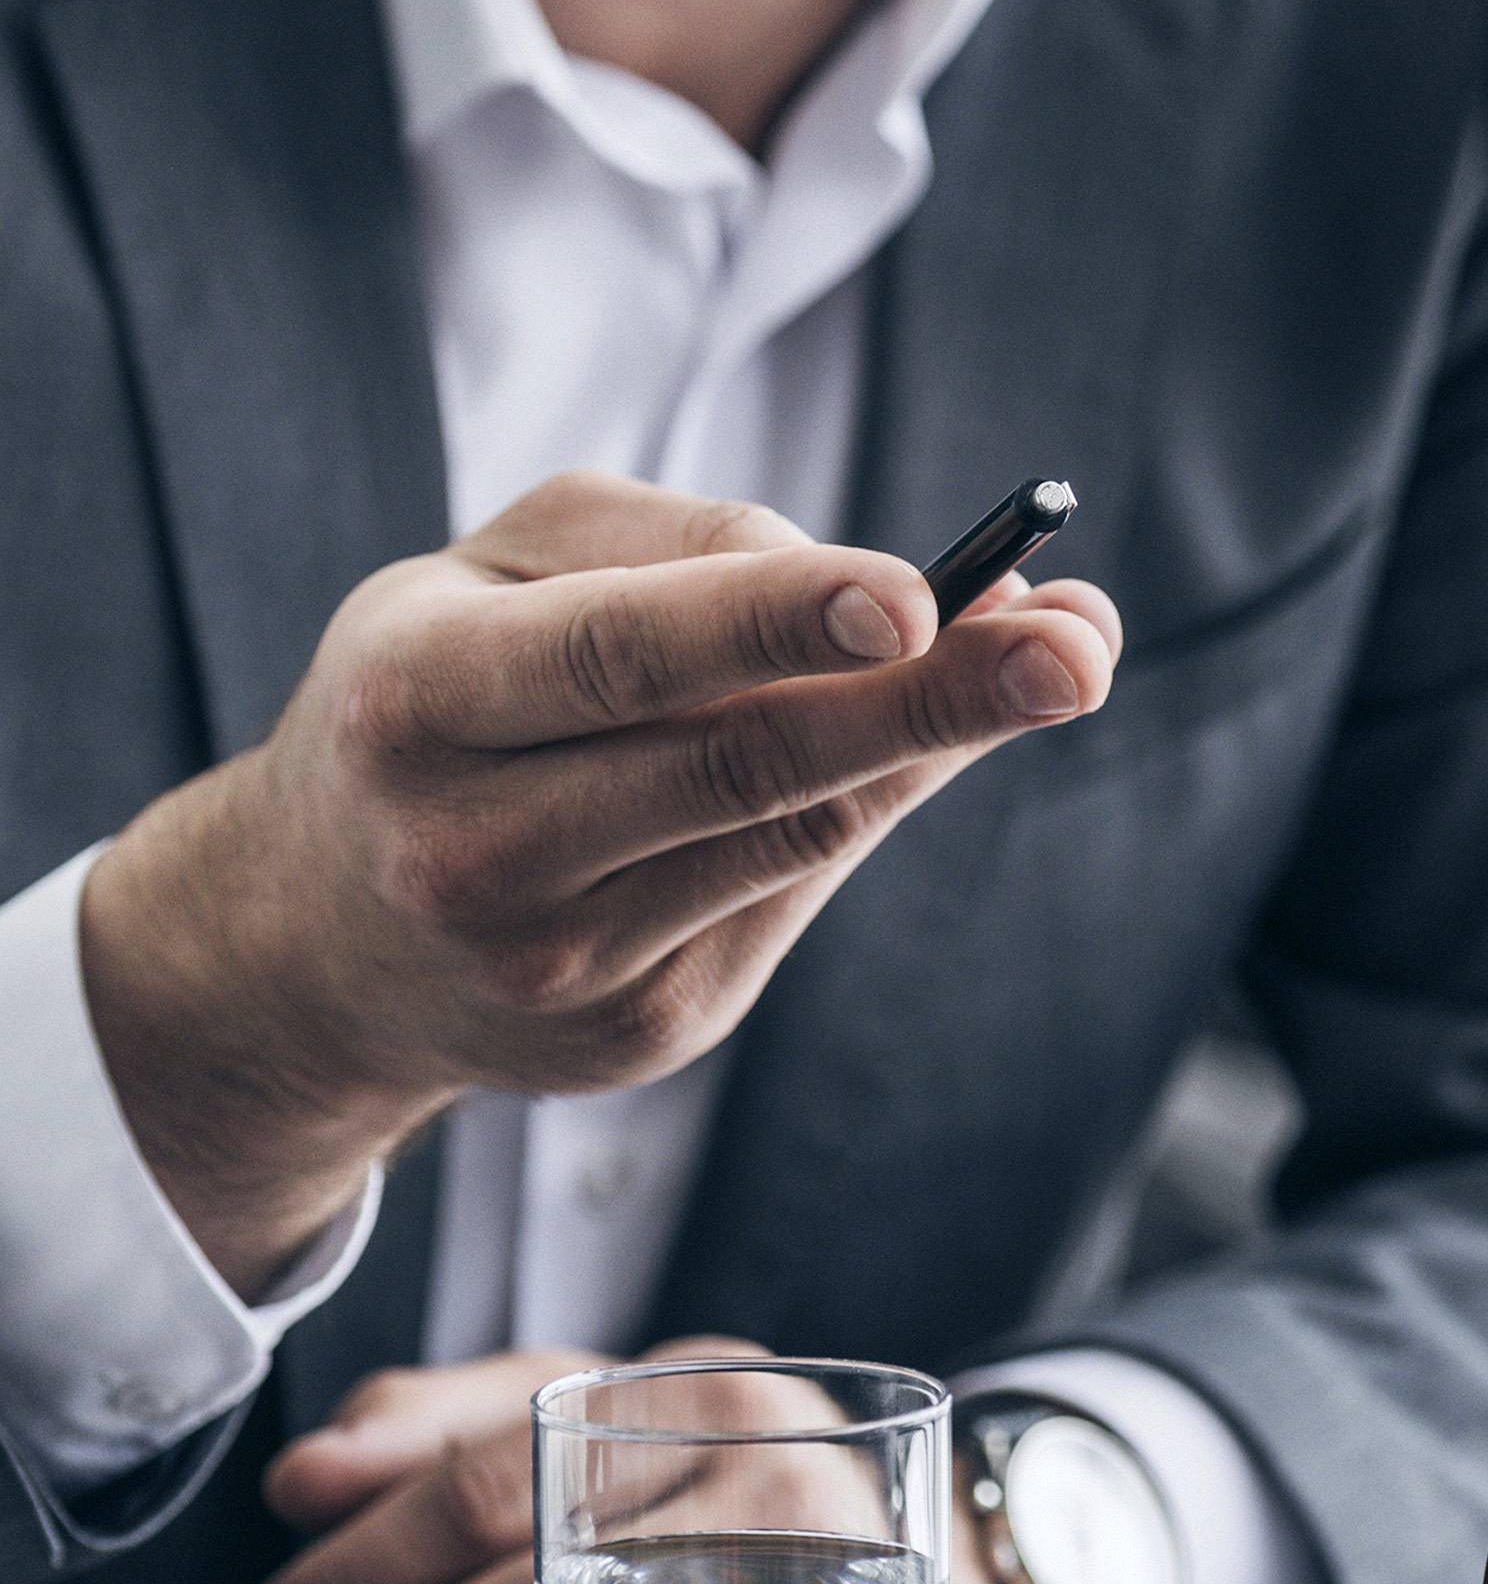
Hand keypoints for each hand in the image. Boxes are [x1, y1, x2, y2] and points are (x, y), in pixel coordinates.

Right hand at [82, 472, 1120, 1292]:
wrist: (316, 937)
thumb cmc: (440, 695)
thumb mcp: (498, 575)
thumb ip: (681, 549)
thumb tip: (899, 584)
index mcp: (419, 700)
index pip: (623, 657)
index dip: (777, 623)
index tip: (920, 593)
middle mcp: (474, 849)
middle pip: (744, 767)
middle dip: (930, 699)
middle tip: (1074, 647)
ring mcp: (560, 965)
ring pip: (793, 838)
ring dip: (940, 746)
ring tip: (1059, 657)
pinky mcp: (639, 1034)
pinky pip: (792, 899)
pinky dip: (871, 807)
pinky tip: (919, 746)